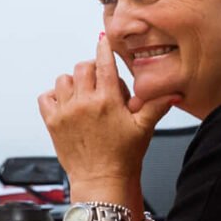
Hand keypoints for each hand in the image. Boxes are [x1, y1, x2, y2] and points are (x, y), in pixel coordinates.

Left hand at [37, 34, 174, 195]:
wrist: (101, 179)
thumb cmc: (123, 156)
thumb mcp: (144, 128)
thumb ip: (156, 105)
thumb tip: (174, 92)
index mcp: (107, 101)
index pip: (103, 64)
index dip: (103, 49)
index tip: (102, 41)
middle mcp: (84, 102)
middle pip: (82, 67)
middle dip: (92, 69)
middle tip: (101, 83)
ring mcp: (66, 111)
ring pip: (63, 79)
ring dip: (74, 83)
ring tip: (85, 96)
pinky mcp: (52, 122)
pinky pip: (45, 97)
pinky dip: (54, 96)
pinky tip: (67, 105)